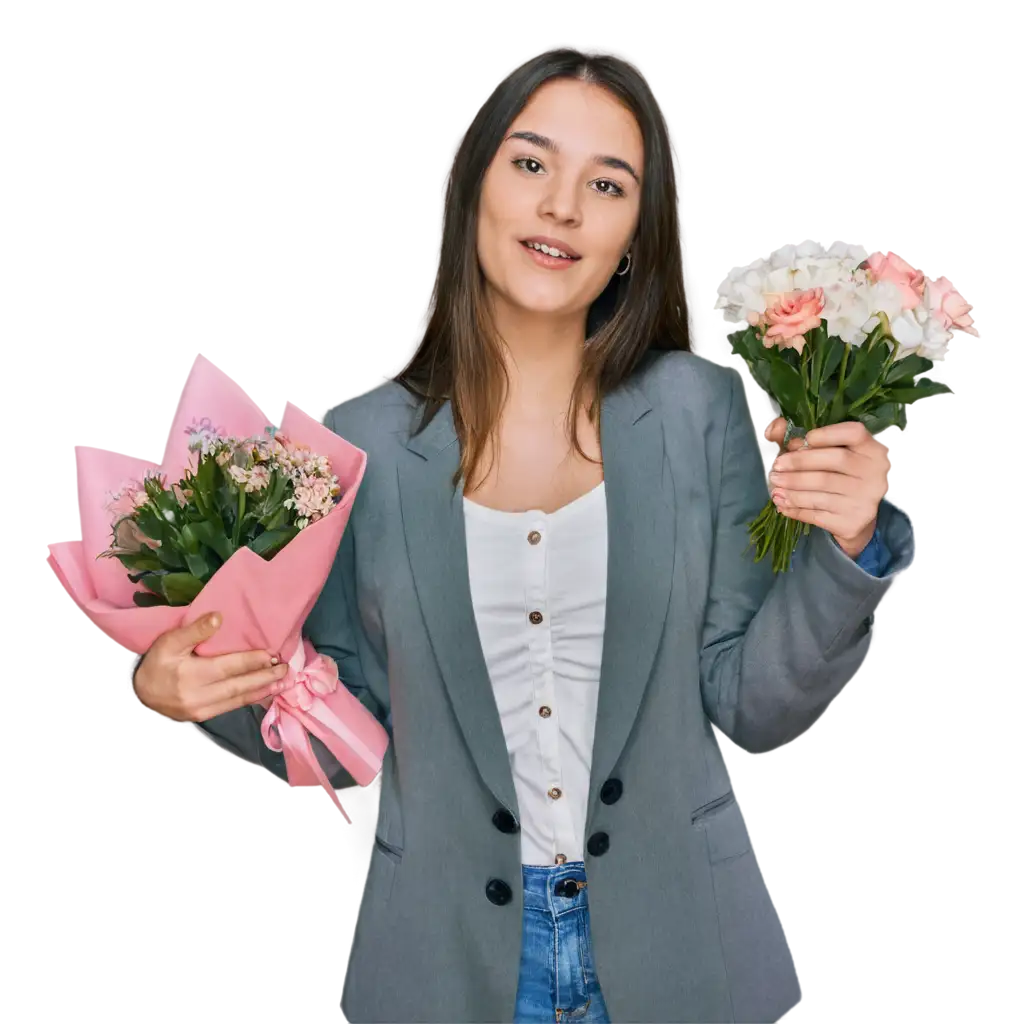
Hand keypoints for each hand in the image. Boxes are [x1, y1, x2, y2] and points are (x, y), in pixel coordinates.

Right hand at [134, 613, 290, 722]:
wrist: (141, 693)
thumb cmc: (158, 662)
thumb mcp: (170, 641)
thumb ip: (195, 630)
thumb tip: (218, 617)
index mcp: (191, 674)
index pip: (229, 667)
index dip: (252, 661)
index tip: (272, 655)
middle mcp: (198, 695)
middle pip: (238, 685)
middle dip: (264, 677)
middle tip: (286, 669)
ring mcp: (201, 709)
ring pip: (238, 699)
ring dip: (262, 690)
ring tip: (282, 682)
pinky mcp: (203, 717)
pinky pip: (231, 707)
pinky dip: (250, 699)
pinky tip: (264, 693)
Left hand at [761, 418, 890, 558]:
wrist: (862, 514)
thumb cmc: (843, 475)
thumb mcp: (833, 455)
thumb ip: (805, 441)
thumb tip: (777, 429)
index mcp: (872, 449)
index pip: (853, 433)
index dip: (826, 434)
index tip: (802, 439)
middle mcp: (874, 473)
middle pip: (834, 461)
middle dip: (799, 463)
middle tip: (775, 467)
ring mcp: (865, 499)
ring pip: (821, 491)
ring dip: (792, 489)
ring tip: (775, 486)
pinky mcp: (853, 522)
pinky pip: (817, 515)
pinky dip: (795, 509)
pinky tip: (782, 504)